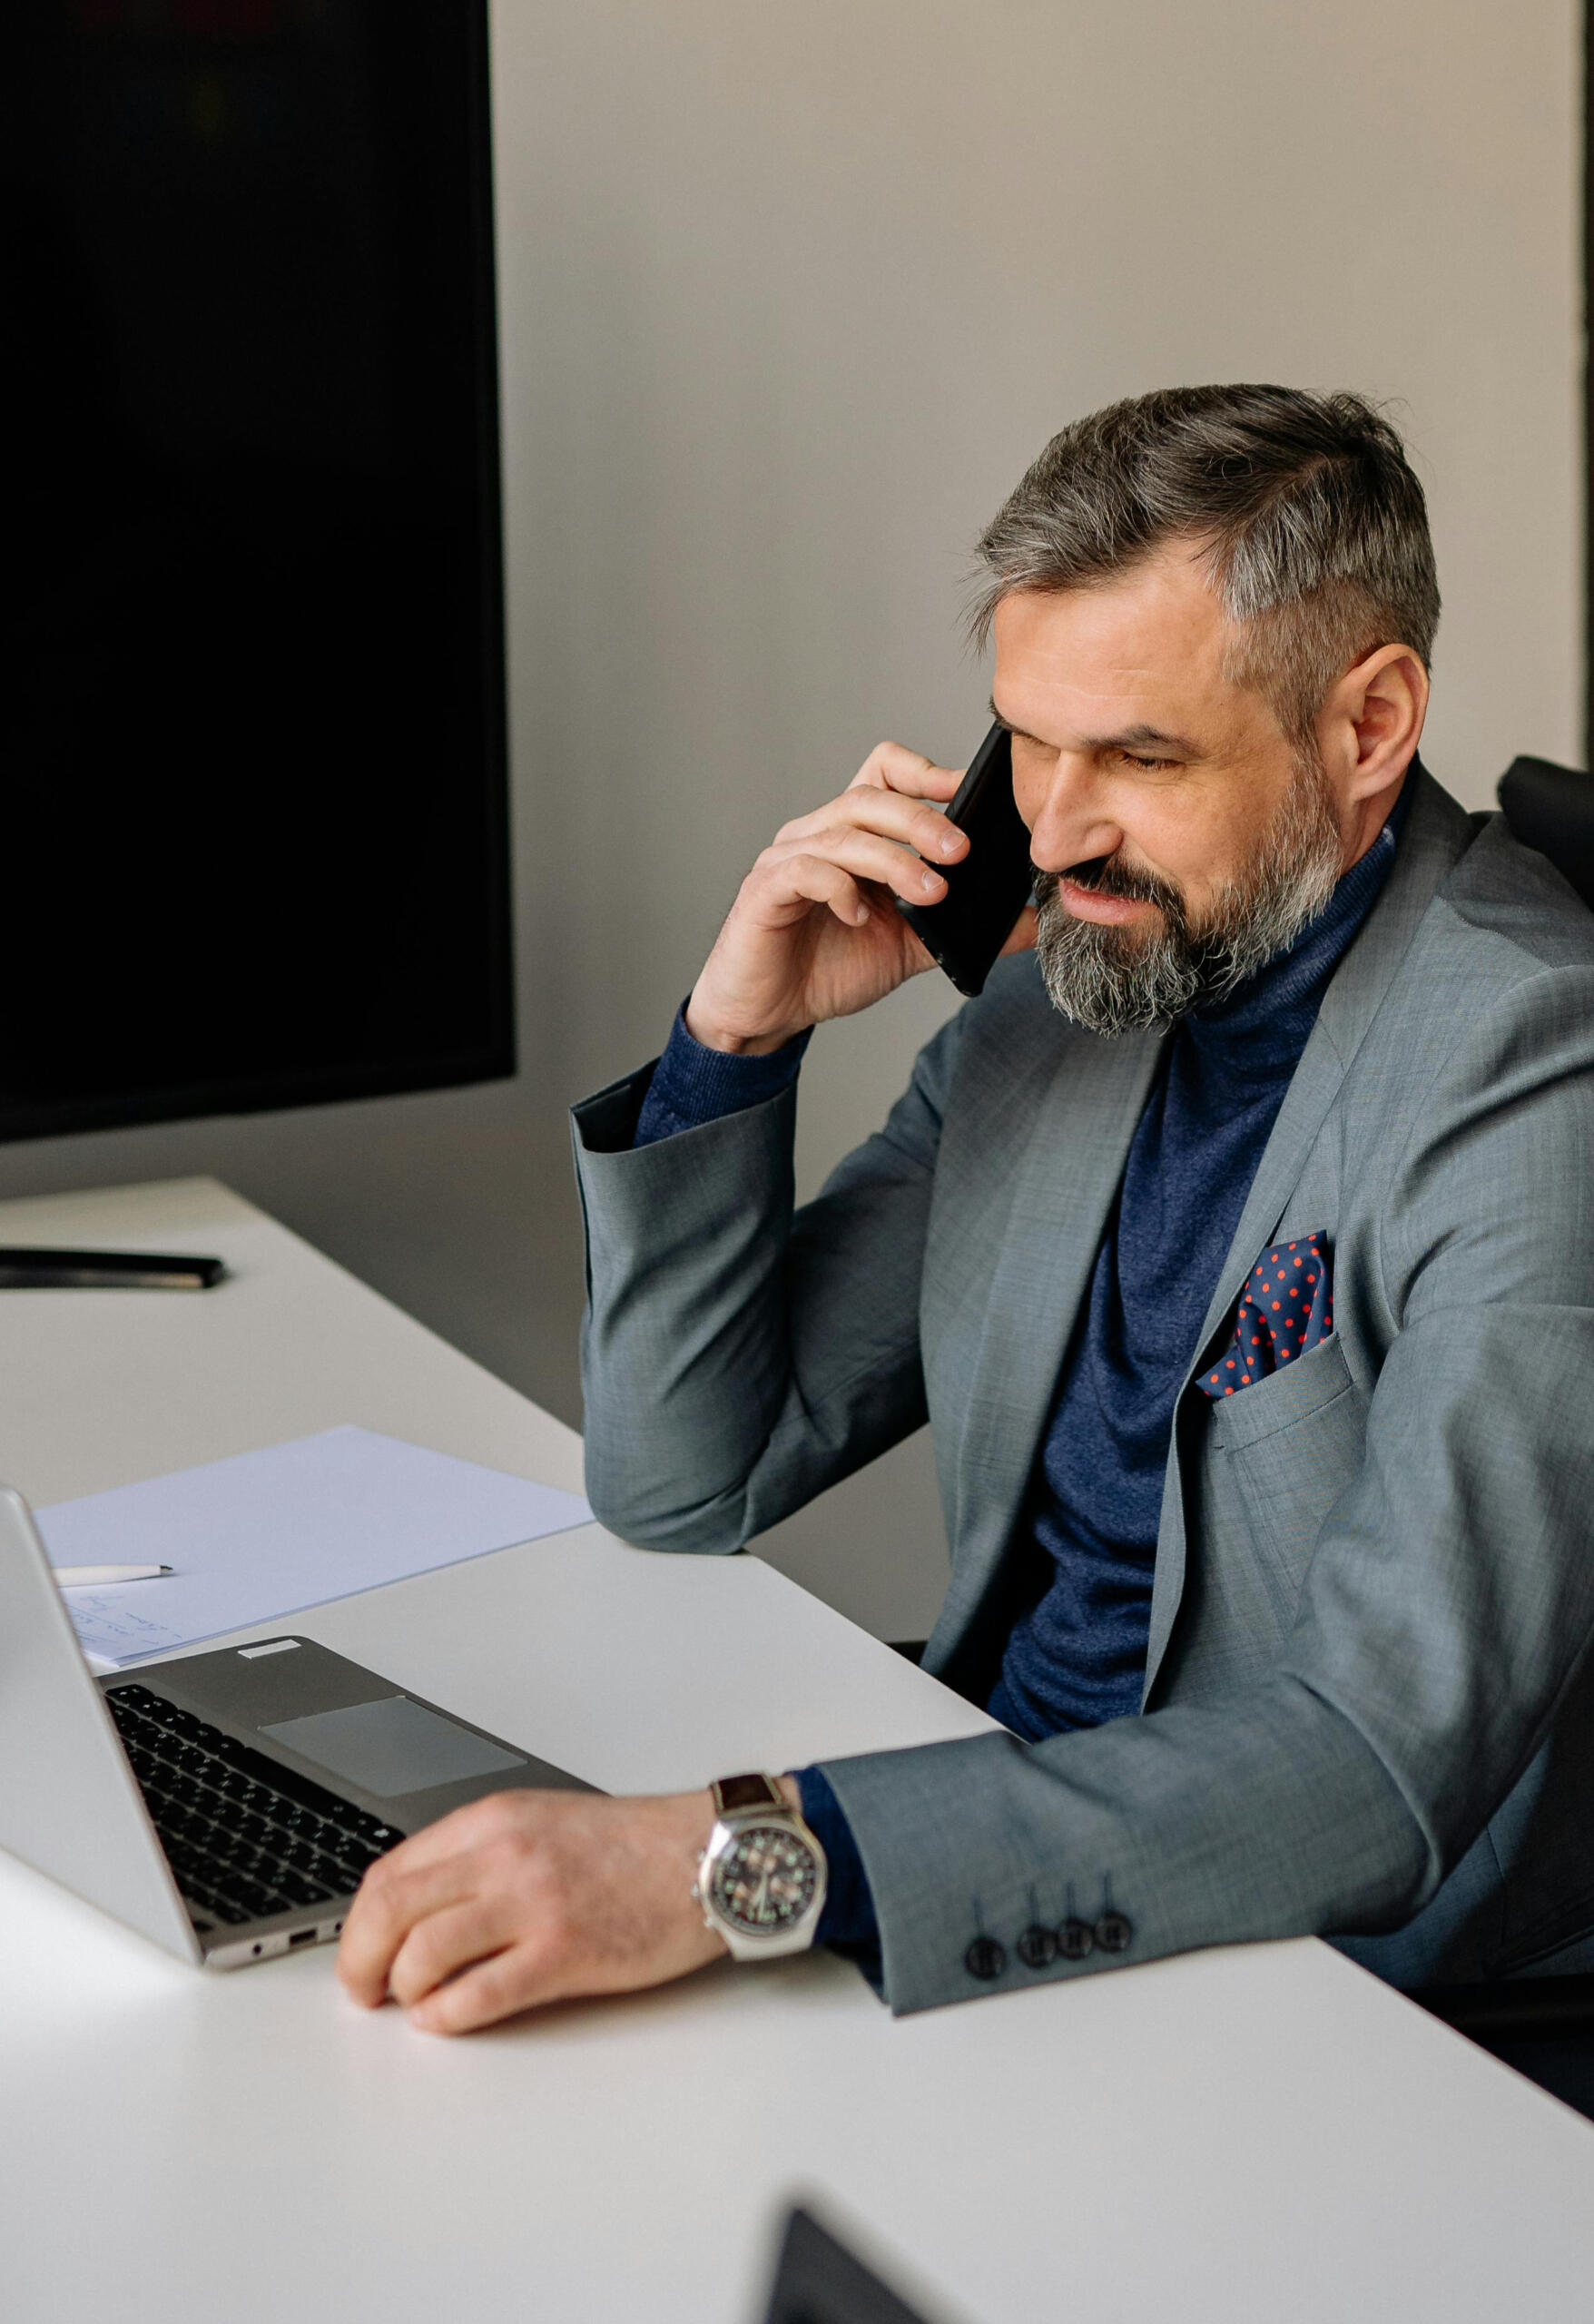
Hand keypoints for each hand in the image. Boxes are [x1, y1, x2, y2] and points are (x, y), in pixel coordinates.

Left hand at [337, 1787, 734, 2034]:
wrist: (703, 1855)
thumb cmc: (631, 1847)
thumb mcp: (541, 1823)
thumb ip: (480, 1857)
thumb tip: (419, 1910)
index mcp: (493, 1820)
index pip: (391, 1870)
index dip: (359, 1922)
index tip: (360, 1950)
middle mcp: (503, 1855)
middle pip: (389, 1911)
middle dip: (360, 1962)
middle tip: (364, 1990)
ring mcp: (532, 1904)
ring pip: (421, 1954)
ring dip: (403, 1991)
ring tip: (414, 2003)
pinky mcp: (563, 1953)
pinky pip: (477, 1997)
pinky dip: (445, 2017)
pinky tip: (446, 2018)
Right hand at [684, 740, 978, 1054]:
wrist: (771, 1013)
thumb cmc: (830, 968)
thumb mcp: (911, 947)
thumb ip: (961, 927)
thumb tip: (1030, 922)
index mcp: (853, 834)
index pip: (883, 772)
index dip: (924, 772)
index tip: (966, 793)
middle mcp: (817, 834)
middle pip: (870, 796)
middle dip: (921, 821)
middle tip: (962, 853)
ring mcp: (786, 859)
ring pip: (843, 834)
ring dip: (894, 860)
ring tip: (931, 893)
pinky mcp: (763, 891)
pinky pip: (804, 872)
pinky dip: (840, 889)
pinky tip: (861, 917)